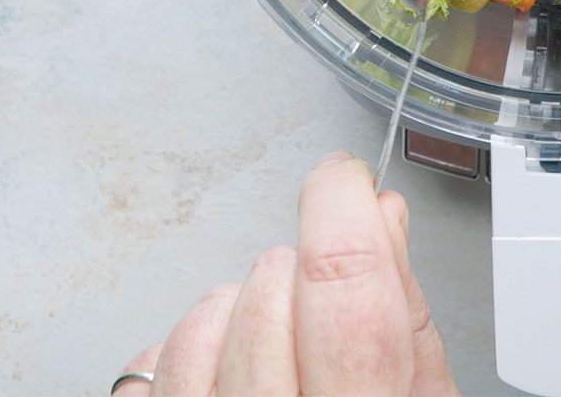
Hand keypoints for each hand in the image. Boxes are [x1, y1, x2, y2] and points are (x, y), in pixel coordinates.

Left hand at [118, 152, 455, 396]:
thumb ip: (408, 327)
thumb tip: (382, 224)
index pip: (345, 291)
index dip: (342, 210)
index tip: (341, 183)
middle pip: (274, 291)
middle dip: (306, 275)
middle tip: (332, 321)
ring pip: (205, 316)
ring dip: (247, 310)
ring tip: (284, 358)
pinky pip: (153, 361)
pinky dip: (193, 351)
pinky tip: (232, 382)